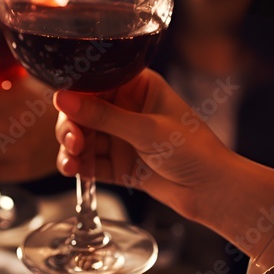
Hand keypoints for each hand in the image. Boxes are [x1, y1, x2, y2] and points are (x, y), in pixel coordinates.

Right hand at [52, 69, 272, 226]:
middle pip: (82, 111)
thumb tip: (63, 98)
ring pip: (81, 137)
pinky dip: (78, 165)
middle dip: (71, 126)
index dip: (75, 93)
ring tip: (71, 161)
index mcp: (137, 86)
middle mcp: (125, 109)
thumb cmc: (193, 151)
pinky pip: (89, 161)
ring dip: (71, 148)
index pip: (95, 82)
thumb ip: (102, 116)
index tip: (61, 104)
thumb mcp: (146, 130)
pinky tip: (72, 170)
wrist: (212, 191)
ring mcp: (120, 137)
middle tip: (73, 140)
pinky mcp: (117, 164)